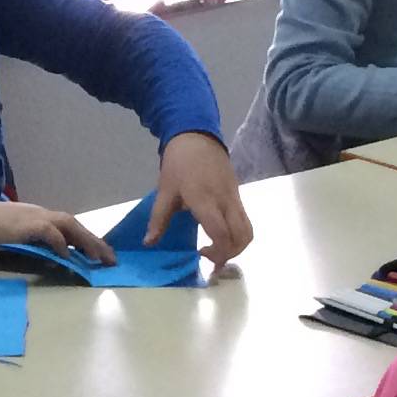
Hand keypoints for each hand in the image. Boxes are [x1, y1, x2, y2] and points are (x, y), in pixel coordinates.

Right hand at [0, 199, 106, 260]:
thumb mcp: (16, 241)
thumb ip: (35, 248)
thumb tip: (55, 262)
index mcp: (38, 217)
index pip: (69, 227)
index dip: (87, 239)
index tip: (101, 254)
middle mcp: (40, 214)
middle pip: (74, 224)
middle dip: (94, 241)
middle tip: (110, 259)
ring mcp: (33, 216)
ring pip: (68, 224)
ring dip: (86, 241)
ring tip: (99, 257)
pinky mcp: (26, 224)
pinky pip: (49, 232)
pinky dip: (60, 243)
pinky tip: (69, 256)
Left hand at [148, 130, 251, 268]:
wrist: (197, 136)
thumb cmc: (179, 164)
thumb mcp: (165, 191)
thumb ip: (158, 219)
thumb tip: (149, 242)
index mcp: (205, 200)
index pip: (221, 233)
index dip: (217, 252)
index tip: (201, 255)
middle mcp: (225, 201)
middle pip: (242, 235)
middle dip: (230, 254)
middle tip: (211, 260)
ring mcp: (235, 197)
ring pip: (248, 229)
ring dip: (237, 246)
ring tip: (218, 250)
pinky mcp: (237, 195)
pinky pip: (244, 219)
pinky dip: (237, 234)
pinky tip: (219, 235)